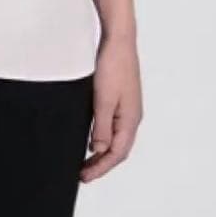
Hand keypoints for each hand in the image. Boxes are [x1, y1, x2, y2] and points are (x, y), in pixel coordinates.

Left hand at [79, 33, 143, 182]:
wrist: (119, 39)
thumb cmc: (113, 66)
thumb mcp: (103, 99)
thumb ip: (102, 127)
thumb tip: (99, 150)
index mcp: (131, 120)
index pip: (116, 154)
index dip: (100, 168)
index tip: (84, 177)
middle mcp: (132, 116)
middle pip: (118, 149)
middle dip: (101, 163)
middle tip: (82, 173)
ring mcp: (128, 107)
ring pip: (116, 138)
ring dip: (102, 151)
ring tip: (86, 160)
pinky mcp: (122, 98)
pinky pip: (113, 125)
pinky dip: (103, 135)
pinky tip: (93, 136)